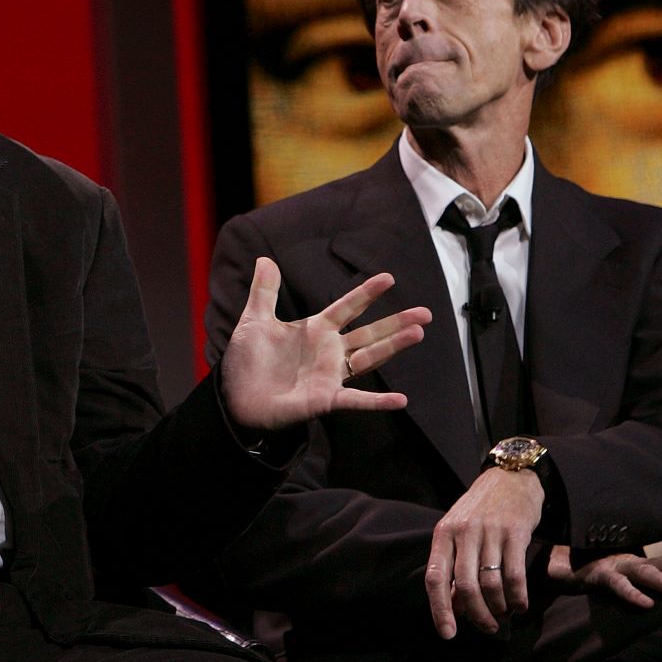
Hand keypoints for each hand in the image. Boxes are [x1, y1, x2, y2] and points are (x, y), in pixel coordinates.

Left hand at [220, 257, 430, 431]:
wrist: (235, 397)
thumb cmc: (247, 361)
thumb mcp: (254, 321)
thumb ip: (264, 292)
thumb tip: (264, 258)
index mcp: (315, 330)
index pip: (347, 308)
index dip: (366, 293)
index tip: (388, 278)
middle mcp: (329, 352)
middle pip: (369, 334)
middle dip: (396, 323)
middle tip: (426, 313)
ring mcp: (331, 376)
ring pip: (369, 359)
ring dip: (393, 348)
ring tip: (418, 334)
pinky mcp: (326, 400)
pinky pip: (356, 400)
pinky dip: (377, 402)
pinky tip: (400, 400)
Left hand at [425, 468, 543, 638]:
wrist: (510, 476)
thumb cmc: (480, 511)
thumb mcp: (459, 532)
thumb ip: (454, 567)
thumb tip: (454, 607)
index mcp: (444, 533)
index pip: (435, 577)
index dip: (440, 609)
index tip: (447, 634)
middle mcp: (464, 531)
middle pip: (466, 586)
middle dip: (477, 615)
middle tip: (488, 628)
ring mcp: (490, 531)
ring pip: (491, 584)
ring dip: (499, 607)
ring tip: (504, 613)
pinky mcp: (515, 532)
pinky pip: (514, 574)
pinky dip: (517, 597)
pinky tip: (520, 605)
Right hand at [546, 544, 661, 607]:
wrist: (546, 557)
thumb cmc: (579, 566)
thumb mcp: (611, 575)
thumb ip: (629, 581)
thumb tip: (652, 597)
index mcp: (634, 563)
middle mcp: (628, 562)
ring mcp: (612, 566)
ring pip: (644, 572)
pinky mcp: (595, 574)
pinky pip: (617, 585)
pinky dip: (632, 595)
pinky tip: (647, 604)